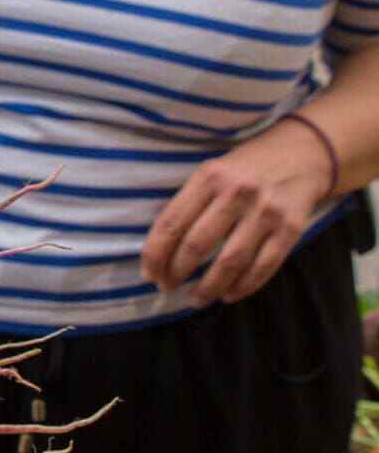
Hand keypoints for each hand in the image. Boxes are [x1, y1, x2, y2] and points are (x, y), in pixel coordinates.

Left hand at [141, 117, 331, 306]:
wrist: (303, 153)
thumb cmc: (246, 168)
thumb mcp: (212, 172)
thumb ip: (189, 203)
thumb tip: (160, 249)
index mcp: (209, 177)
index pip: (172, 222)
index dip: (155, 254)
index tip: (149, 274)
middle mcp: (236, 193)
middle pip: (196, 244)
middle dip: (176, 273)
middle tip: (168, 287)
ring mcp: (266, 212)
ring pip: (230, 261)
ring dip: (208, 287)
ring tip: (196, 299)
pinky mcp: (291, 228)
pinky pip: (263, 266)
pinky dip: (243, 286)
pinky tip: (228, 295)